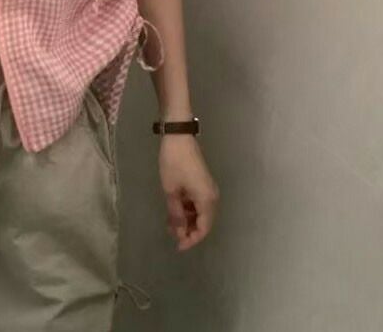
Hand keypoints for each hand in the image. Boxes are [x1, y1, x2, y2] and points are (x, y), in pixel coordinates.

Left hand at [158, 134, 218, 250]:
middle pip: (204, 222)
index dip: (192, 240)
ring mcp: (208, 189)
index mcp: (207, 200)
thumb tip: (179, 233)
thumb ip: (176, 214)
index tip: (178, 246)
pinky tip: (174, 210)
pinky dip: (187, 209)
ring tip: (170, 223)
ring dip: (187, 219)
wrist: (178, 137)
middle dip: (188, 230)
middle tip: (172, 234)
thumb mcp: (171, 190)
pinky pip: (197, 202)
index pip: (204, 228)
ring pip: (200, 212)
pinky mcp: (202, 183)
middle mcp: (212, 196)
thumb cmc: (174, 163)